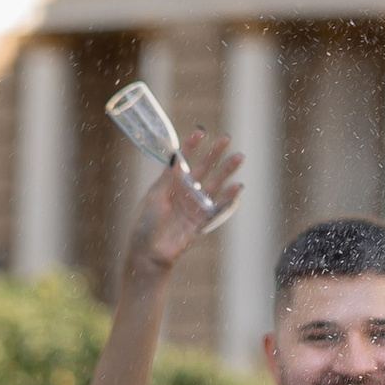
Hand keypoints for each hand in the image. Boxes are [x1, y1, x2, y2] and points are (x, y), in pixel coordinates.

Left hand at [125, 126, 242, 279]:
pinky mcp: (201, 221)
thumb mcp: (154, 196)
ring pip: (213, 184)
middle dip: (214, 154)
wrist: (149, 252)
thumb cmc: (145, 223)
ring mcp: (194, 205)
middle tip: (227, 138)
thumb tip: (177, 154)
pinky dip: (228, 197)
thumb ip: (168, 177)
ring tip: (238, 157)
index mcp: (169, 184)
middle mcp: (184, 192)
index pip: (183, 160)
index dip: (191, 146)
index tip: (200, 132)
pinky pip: (217, 207)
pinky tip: (237, 187)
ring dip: (226, 171)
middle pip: (202, 168)